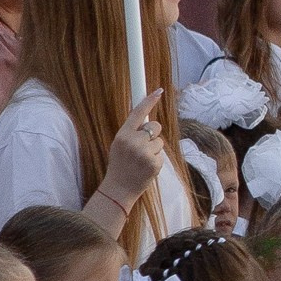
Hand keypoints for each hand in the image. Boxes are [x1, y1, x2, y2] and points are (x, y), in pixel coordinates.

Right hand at [98, 93, 168, 210]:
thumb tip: (148, 121)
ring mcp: (144, 152)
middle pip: (155, 126)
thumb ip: (131, 133)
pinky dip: (156, 161)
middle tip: (143, 148)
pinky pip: (161, 155)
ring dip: (154, 150)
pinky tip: (146, 168)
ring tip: (142, 161)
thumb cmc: (120, 165)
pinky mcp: (154, 163)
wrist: (119, 189)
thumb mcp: (119, 145)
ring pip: (160, 141)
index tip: (159, 91)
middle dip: (153, 134)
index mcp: (122, 135)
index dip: (149, 101)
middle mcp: (133, 141)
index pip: (138, 113)